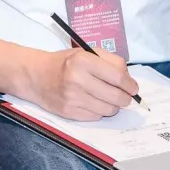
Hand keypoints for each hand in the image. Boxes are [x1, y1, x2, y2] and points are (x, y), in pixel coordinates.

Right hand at [26, 48, 140, 120]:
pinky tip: (95, 103)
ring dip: (113, 106)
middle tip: (126, 96)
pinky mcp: (68, 113)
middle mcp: (77, 80)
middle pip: (116, 96)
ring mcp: (72, 98)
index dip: (130, 85)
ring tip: (109, 98)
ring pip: (108, 109)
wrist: (35, 75)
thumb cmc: (64, 62)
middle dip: (126, 98)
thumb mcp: (87, 52)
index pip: (117, 77)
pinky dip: (100, 111)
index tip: (134, 88)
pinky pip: (96, 117)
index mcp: (83, 61)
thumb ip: (110, 61)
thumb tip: (129, 80)